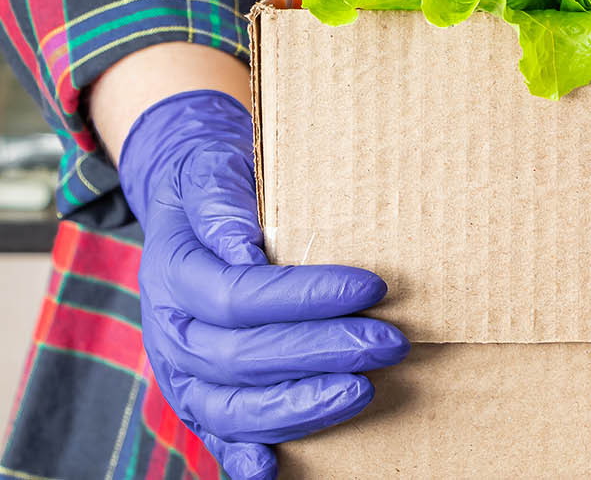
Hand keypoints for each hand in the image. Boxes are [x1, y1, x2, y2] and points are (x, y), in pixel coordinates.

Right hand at [120, 91, 409, 479]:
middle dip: (322, 351)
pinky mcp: (198, 394)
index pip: (240, 295)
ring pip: (230, 406)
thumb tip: (246, 249)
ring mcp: (181, 370)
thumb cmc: (212, 185)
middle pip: (242, 356)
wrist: (184, 204)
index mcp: (174, 272)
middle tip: (389, 341)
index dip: (307, 296)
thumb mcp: (214, 170)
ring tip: (363, 390)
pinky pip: (214, 433)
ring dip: (300, 405)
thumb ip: (226, 203)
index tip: (372, 285)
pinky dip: (240, 457)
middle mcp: (171, 329)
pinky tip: (274, 470)